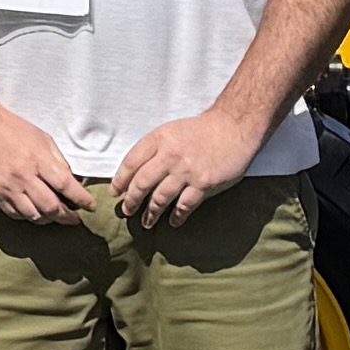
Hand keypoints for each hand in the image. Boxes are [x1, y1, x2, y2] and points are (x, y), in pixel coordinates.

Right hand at [0, 97, 90, 224]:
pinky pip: (15, 214)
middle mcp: (22, 176)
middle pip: (51, 207)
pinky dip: (28, 217)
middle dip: (68, 217)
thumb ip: (58, 161)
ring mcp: (6, 187)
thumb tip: (70, 182)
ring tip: (56, 217)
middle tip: (75, 219)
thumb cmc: (12, 128)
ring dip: (49, 220)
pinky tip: (35, 212)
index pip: (66, 186)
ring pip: (34, 216)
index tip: (91, 206)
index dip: (82, 199)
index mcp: (37, 159)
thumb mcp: (42, 138)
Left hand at [114, 100, 270, 230]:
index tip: (115, 193)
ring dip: (151, 213)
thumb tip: (136, 172)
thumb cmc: (202, 130)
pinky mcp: (203, 184)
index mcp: (159, 139)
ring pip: (160, 198)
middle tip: (127, 211)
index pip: (131, 162)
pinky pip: (185, 206)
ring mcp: (186, 171)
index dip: (120, 180)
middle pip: (142, 183)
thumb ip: (155, 149)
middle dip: (131, 200)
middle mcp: (170, 155)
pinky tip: (173, 222)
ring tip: (147, 222)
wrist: (234, 127)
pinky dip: (177, 216)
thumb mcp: (172, 130)